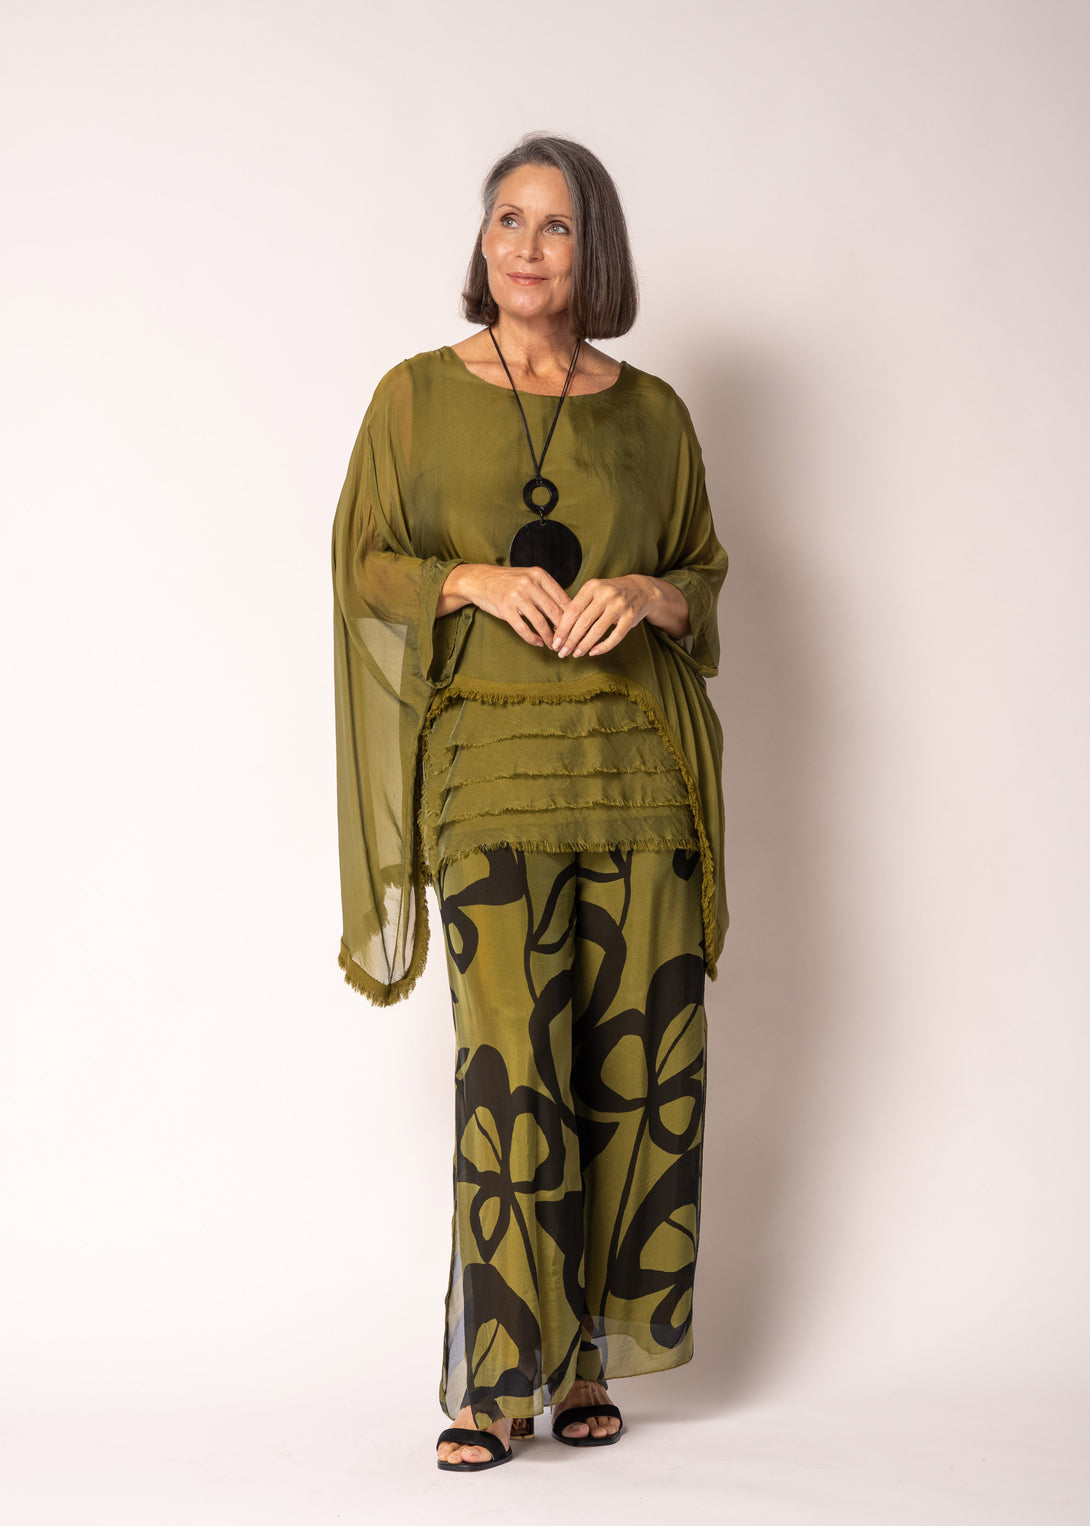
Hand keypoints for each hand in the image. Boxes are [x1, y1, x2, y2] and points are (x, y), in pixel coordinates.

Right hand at [439, 563, 570, 646]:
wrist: (480, 580)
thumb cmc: (508, 581)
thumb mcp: (529, 577)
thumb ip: (546, 590)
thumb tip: (568, 610)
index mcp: (539, 575)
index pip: (563, 598)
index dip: (572, 616)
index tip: (578, 628)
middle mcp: (529, 584)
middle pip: (554, 612)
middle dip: (564, 630)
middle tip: (569, 641)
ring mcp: (517, 597)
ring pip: (541, 622)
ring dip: (550, 637)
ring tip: (554, 645)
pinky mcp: (505, 609)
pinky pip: (523, 629)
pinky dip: (533, 639)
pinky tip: (538, 642)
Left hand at [550, 575, 657, 657]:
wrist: (640, 589)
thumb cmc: (609, 595)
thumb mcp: (594, 593)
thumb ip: (578, 607)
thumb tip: (558, 630)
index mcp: (592, 587)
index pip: (573, 610)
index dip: (562, 628)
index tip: (555, 642)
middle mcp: (605, 594)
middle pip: (583, 621)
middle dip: (571, 640)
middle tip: (562, 652)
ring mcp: (619, 605)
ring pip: (598, 630)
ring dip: (584, 645)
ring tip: (576, 654)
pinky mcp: (630, 616)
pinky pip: (616, 636)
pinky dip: (603, 646)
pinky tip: (593, 652)